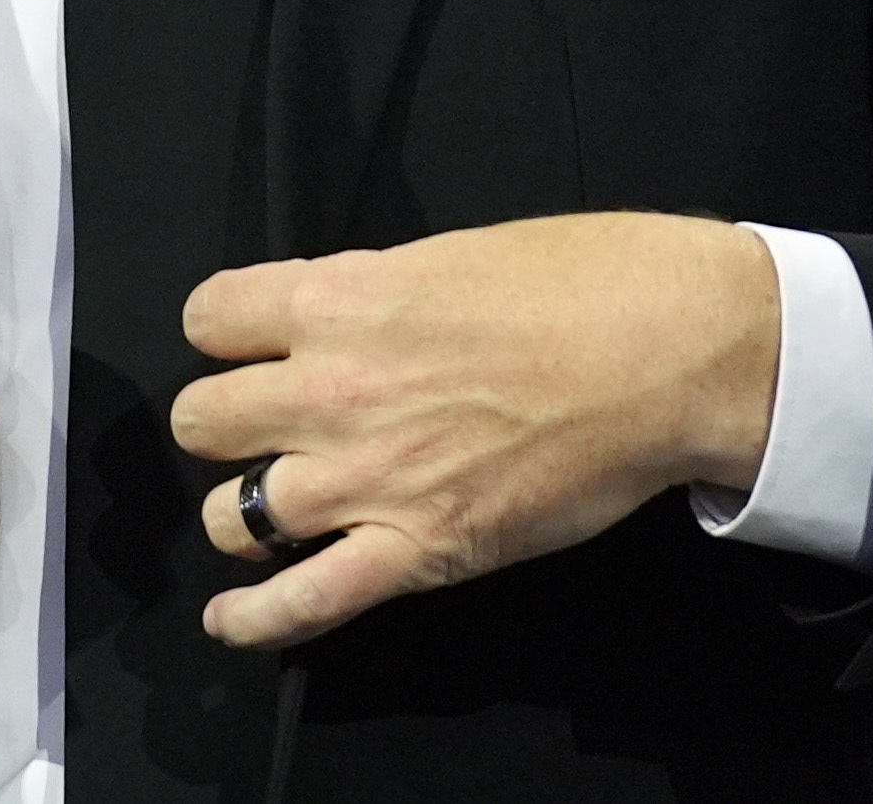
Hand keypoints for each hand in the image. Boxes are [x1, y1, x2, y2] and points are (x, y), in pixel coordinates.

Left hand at [166, 214, 781, 652]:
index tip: (250, 345)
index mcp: (342, 299)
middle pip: (202, 419)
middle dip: (226, 423)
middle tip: (266, 427)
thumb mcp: (454, 254)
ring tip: (273, 509)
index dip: (226, 333)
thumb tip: (346, 320)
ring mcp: (366, 477)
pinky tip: (230, 619)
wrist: (670, 349)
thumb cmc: (587, 281)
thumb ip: (376, 293)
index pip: (210, 317)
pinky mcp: (415, 549)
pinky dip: (254, 619)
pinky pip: (302, 602)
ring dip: (243, 512)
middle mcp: (332, 388)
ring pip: (228, 515)